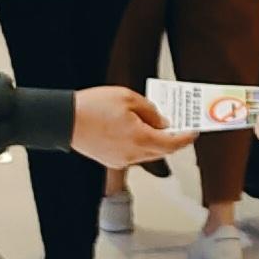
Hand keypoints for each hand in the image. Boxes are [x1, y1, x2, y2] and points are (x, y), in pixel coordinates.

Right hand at [69, 84, 193, 168]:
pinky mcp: (110, 160)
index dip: (186, 138)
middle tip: (179, 127)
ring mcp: (121, 160)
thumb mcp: (128, 98)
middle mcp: (133, 154)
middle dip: (173, 140)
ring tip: (157, 125)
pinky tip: (138, 131)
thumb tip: (162, 122)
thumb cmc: (92, 107)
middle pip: (162, 151)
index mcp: (140, 138)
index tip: (194, 132)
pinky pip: (133, 155)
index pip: (173, 143)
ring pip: (148, 154)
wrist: (65, 120)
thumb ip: (150, 111)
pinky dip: (141, 145)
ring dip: (157, 142)